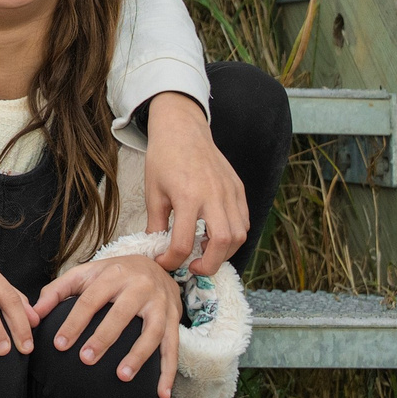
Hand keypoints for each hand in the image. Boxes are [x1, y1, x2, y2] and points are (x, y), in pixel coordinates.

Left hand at [31, 255, 181, 396]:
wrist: (155, 265)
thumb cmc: (112, 274)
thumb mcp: (84, 274)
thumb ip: (56, 291)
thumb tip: (33, 314)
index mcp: (113, 274)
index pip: (91, 299)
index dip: (74, 322)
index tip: (59, 345)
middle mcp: (139, 286)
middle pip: (121, 313)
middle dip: (104, 338)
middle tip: (85, 359)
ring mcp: (160, 303)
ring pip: (152, 330)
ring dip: (139, 355)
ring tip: (121, 376)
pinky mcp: (174, 319)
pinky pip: (173, 347)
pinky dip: (169, 372)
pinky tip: (161, 394)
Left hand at [140, 92, 248, 275]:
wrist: (182, 129)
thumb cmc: (164, 158)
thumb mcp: (153, 192)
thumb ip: (156, 224)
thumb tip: (157, 250)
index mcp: (187, 197)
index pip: (182, 243)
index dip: (172, 260)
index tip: (164, 262)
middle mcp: (213, 195)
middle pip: (223, 243)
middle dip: (209, 265)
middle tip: (193, 268)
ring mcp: (230, 192)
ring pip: (239, 234)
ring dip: (224, 251)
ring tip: (204, 251)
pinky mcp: (238, 188)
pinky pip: (244, 220)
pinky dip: (233, 235)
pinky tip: (215, 235)